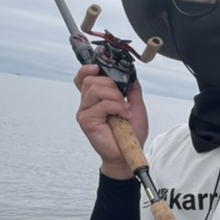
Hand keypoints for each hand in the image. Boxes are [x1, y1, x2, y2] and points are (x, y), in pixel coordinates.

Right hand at [74, 64, 149, 179]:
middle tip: (122, 101)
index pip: (83, 77)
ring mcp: (85, 111)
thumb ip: (131, 88)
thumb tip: (131, 74)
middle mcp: (88, 103)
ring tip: (122, 111)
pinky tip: (122, 117)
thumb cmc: (130, 134)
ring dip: (116, 98)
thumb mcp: (135, 105)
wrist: (128, 153)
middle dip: (112, 87)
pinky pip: (102, 104)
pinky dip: (116, 107)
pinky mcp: (86, 120)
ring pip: (96, 89)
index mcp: (96, 98)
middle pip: (92, 79)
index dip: (88, 68)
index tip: (99, 67)